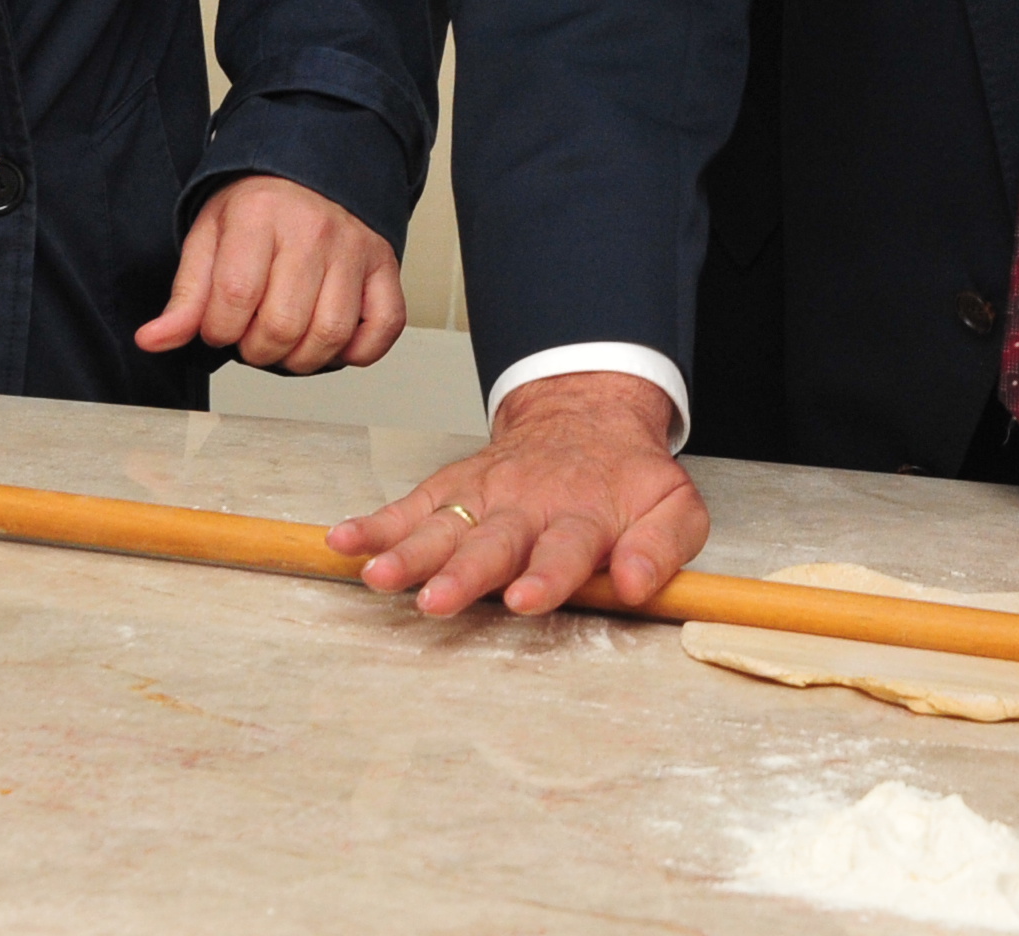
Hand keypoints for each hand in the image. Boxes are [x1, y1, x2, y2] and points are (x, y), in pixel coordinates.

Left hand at [134, 176, 403, 372]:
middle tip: (251, 335)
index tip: (219, 325)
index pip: (234, 300)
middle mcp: (312, 231)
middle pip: (283, 325)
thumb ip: (185, 295)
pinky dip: (359, 351)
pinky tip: (333, 343)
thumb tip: (153, 340)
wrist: (313, 167)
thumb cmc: (259, 206)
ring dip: (301, 359)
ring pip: (331, 334)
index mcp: (259, 217)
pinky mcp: (384, 266)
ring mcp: (354, 249)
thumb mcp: (209, 237)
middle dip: (256, 350)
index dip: (218, 331)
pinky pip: (385, 326)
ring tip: (286, 343)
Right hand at [329, 369, 707, 616]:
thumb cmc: (627, 478)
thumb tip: (639, 584)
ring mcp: (484, 495)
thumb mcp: (674, 505)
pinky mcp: (452, 488)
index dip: (547, 576)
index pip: (566, 548)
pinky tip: (343, 541)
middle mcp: (527, 505)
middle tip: (436, 601)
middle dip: (463, 574)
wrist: (587, 416)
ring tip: (378, 577)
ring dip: (407, 553)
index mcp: (584, 516)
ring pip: (443, 526)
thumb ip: (663, 546)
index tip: (527, 600)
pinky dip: (374, 524)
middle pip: (493, 543)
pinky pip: (409, 506)